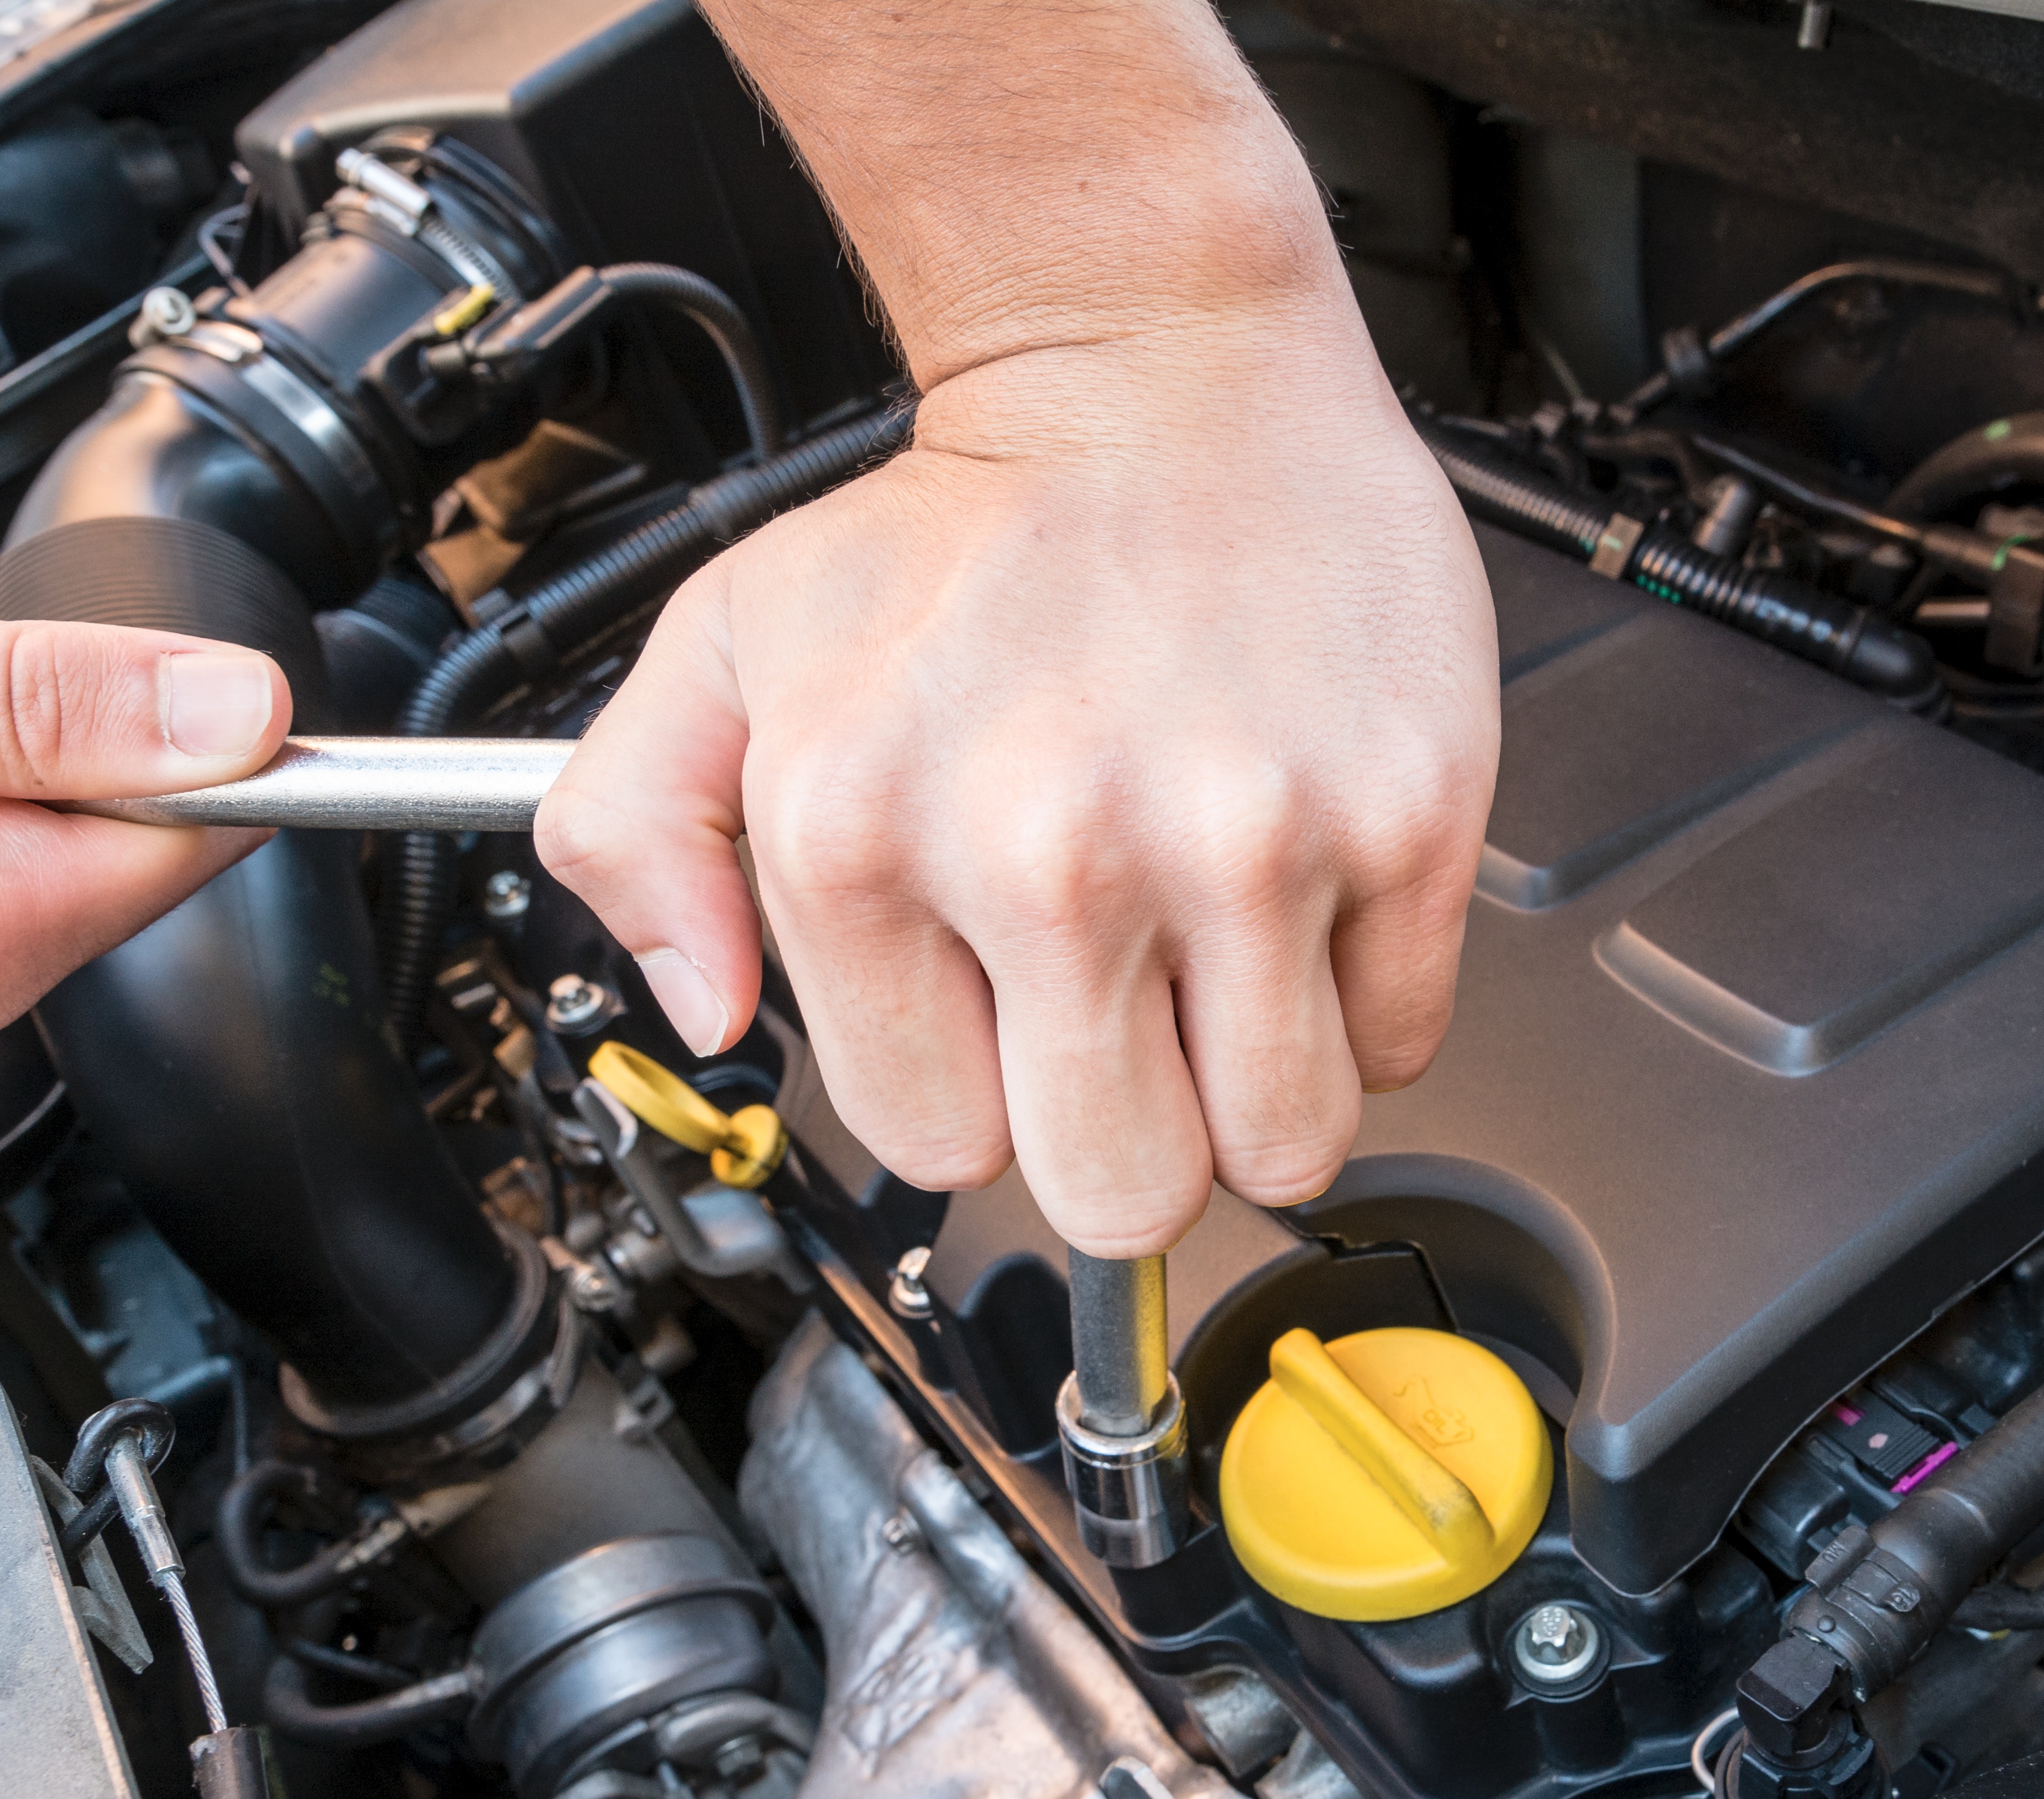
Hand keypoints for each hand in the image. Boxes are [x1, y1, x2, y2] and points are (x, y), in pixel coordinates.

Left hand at [538, 313, 1497, 1255]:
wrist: (1158, 361)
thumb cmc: (963, 526)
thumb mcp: (729, 649)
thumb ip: (639, 833)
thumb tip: (701, 1009)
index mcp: (867, 837)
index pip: (940, 1145)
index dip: (983, 1096)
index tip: (1006, 1021)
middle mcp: (1054, 852)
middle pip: (1123, 1192)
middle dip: (1130, 1137)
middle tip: (1131, 1025)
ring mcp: (1244, 841)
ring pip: (1286, 1146)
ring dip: (1259, 1091)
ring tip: (1223, 966)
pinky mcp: (1401, 817)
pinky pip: (1404, 1039)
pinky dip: (1366, 1004)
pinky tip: (1304, 898)